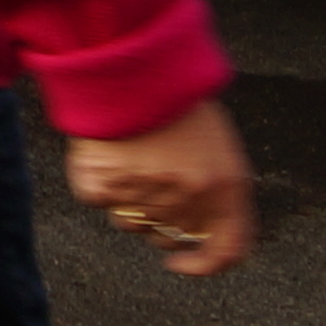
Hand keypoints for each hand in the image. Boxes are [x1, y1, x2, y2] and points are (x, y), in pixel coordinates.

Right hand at [66, 97, 256, 275]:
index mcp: (226, 187)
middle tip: (151, 185)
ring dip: (128, 201)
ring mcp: (143, 195)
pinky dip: (97, 181)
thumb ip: (215, 186)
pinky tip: (103, 151)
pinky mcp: (101, 185)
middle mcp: (188, 199)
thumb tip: (199, 222)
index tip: (185, 263)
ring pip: (131, 222)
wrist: (129, 61)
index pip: (228, 250)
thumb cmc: (175, 95)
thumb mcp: (216, 141)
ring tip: (128, 156)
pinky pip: (97, 199)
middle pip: (170, 238)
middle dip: (161, 223)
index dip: (207, 264)